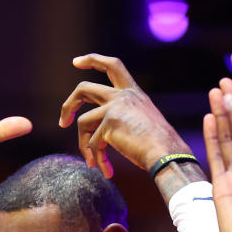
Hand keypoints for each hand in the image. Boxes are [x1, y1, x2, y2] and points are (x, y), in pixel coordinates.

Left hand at [60, 53, 191, 178]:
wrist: (168, 154)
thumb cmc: (160, 146)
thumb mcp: (142, 122)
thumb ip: (122, 118)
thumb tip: (96, 132)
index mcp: (133, 93)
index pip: (112, 65)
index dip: (92, 60)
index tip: (76, 62)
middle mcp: (123, 95)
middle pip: (84, 88)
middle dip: (68, 105)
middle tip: (63, 122)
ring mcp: (114, 107)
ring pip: (83, 122)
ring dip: (83, 144)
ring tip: (92, 162)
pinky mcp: (109, 124)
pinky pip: (93, 144)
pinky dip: (97, 160)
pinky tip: (106, 171)